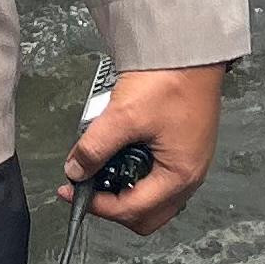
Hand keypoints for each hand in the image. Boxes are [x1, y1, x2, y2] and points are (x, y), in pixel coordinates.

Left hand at [61, 64, 224, 235]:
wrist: (192, 49)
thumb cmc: (169, 81)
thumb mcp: (123, 115)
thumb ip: (95, 147)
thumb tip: (76, 170)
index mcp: (179, 175)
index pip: (132, 210)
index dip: (98, 205)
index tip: (72, 190)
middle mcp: (190, 175)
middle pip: (147, 214)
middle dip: (114, 206)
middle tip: (89, 186)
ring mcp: (190, 161)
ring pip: (153, 197)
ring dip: (126, 189)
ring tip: (102, 166)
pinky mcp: (185, 146)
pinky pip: (159, 175)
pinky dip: (137, 173)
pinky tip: (121, 152)